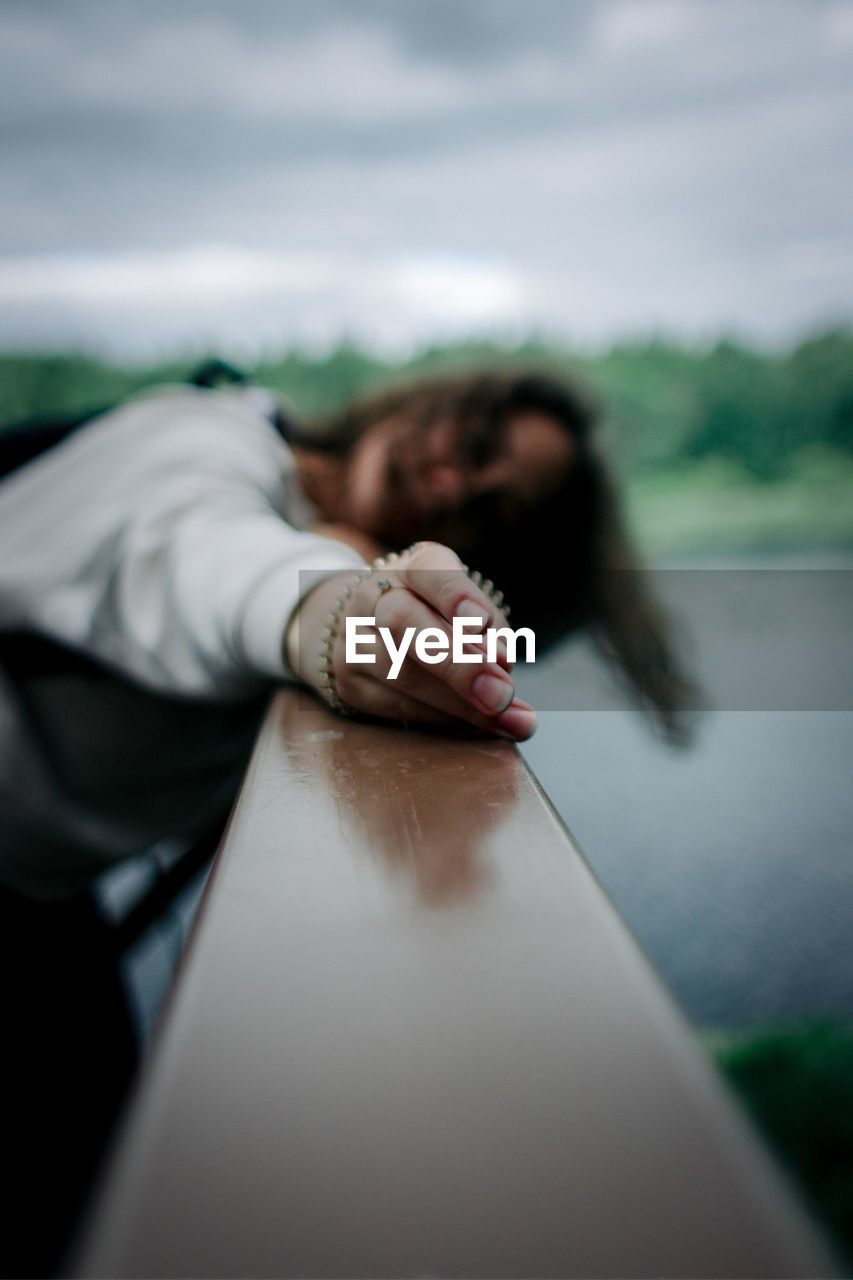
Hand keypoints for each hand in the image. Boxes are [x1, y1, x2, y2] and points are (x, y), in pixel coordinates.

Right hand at [286, 542, 536, 739]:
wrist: (366, 629)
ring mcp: (352, 641)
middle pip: (404, 623)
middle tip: (502, 693)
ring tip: (513, 721)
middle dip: (458, 662)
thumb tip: (502, 666)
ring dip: (463, 705)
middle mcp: (372, 598)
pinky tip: (479, 725)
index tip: (480, 621)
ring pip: (403, 674)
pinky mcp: (349, 683)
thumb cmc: (435, 615)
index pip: (425, 569)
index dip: (453, 593)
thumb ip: (488, 630)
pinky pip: (398, 707)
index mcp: (408, 569)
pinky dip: (445, 719)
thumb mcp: (465, 607)